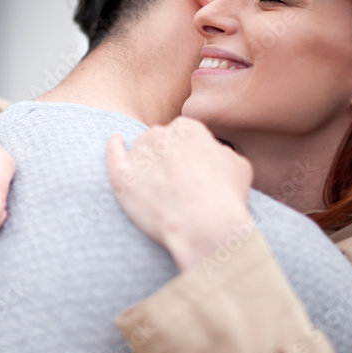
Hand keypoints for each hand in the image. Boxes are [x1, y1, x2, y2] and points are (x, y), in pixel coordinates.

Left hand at [106, 116, 254, 271]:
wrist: (204, 224)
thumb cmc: (226, 197)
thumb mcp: (238, 165)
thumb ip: (221, 152)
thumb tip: (213, 152)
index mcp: (188, 127)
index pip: (182, 135)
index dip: (188, 155)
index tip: (191, 173)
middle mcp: (161, 134)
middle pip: (160, 141)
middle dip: (166, 157)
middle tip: (176, 184)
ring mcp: (139, 153)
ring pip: (140, 151)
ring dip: (145, 162)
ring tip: (157, 187)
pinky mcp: (122, 175)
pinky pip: (113, 154)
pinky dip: (114, 147)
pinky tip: (116, 142)